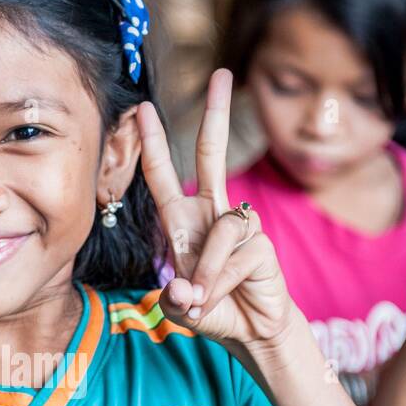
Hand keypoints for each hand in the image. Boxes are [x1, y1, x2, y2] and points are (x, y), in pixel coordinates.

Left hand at [137, 70, 294, 352]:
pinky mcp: (262, 244)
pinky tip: (220, 298)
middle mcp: (212, 214)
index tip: (143, 109)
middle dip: (216, 115)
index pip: (165, 176)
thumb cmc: (212, 310)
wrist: (250, 330)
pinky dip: (220, 282)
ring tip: (199, 300)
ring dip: (206, 272)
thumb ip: (175, 299)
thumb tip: (185, 289)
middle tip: (221, 74)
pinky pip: (235, 256)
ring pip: (219, 233)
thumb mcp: (180, 308)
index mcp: (183, 221)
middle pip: (212, 155)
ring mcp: (240, 226)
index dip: (153, 144)